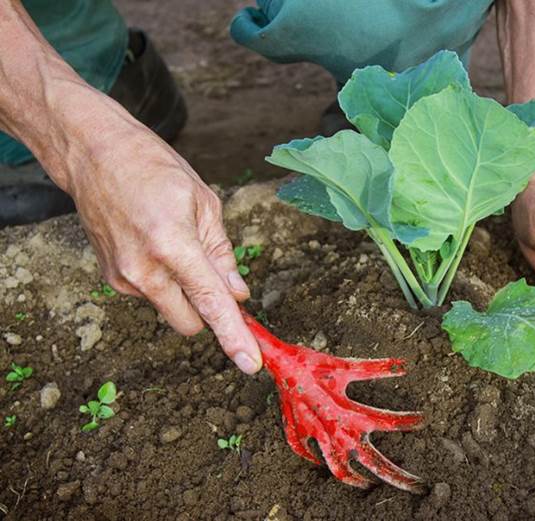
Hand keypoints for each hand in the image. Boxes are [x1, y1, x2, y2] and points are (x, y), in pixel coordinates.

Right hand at [66, 124, 262, 374]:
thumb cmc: (154, 169)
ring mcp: (123, 278)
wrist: (94, 155)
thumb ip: (221, 254)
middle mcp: (144, 269)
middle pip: (191, 323)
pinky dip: (164, 283)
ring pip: (171, 310)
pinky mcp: (111, 279)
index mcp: (173, 245)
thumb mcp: (204, 202)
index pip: (211, 303)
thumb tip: (237, 294)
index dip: (234, 336)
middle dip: (208, 312)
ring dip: (184, 294)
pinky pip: (152, 296)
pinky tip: (155, 245)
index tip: (250, 364)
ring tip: (176, 244)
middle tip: (214, 276)